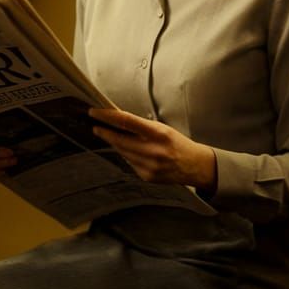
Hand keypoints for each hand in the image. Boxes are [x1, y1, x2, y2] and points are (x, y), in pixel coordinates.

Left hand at [89, 107, 216, 193]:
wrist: (194, 165)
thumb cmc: (177, 143)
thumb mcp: (162, 128)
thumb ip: (141, 126)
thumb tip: (117, 119)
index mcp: (159, 134)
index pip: (127, 122)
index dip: (108, 116)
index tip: (95, 112)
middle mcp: (154, 151)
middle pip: (120, 140)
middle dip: (105, 132)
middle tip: (95, 126)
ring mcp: (149, 166)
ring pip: (122, 152)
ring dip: (114, 143)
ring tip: (109, 135)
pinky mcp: (147, 176)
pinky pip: (129, 163)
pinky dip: (126, 155)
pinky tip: (129, 151)